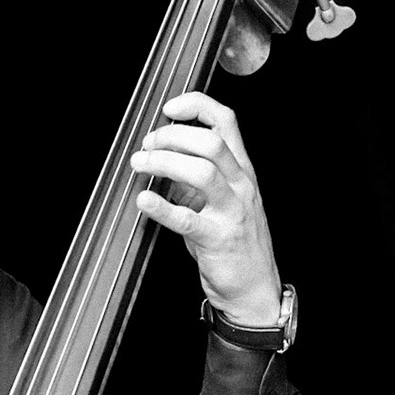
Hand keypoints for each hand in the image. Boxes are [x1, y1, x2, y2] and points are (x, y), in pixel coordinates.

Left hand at [129, 92, 283, 325]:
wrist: (254, 288)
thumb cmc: (235, 242)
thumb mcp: (221, 200)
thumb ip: (196, 176)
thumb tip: (164, 155)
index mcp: (242, 170)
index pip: (226, 121)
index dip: (196, 106)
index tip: (169, 108)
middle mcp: (241, 185)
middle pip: (211, 142)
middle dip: (172, 136)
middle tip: (147, 145)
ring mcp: (232, 211)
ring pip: (203, 172)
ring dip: (165, 163)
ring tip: (140, 165)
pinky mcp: (218, 239)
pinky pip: (188, 219)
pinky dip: (162, 208)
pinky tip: (143, 201)